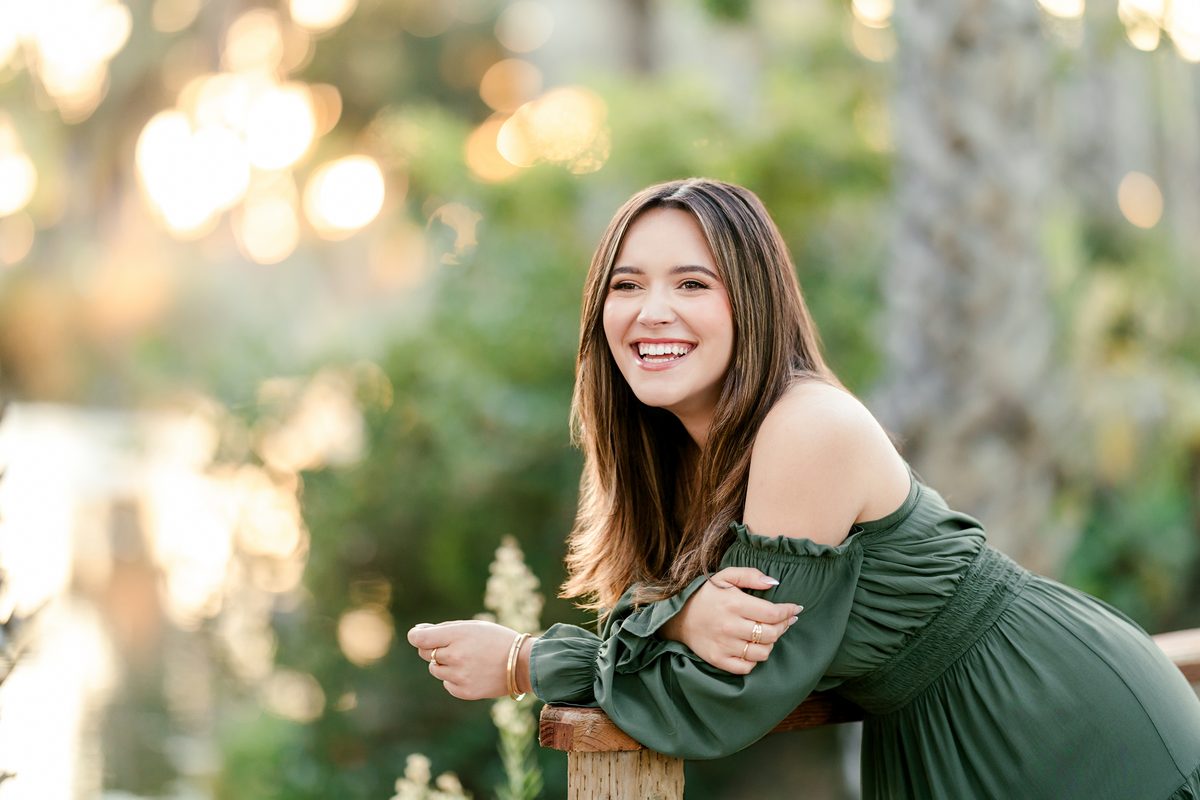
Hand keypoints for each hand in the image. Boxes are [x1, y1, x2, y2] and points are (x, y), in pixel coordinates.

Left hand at [406, 620, 525, 699]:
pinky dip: (454, 679)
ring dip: (445, 664)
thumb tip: (416, 633)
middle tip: (455, 646)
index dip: (416, 635)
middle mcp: (455, 656)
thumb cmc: (496, 640)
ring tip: (468, 660)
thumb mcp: (472, 627)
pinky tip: (472, 672)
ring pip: (435, 669)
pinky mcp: (464, 692)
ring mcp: (459, 676)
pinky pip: (447, 684)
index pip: (420, 638)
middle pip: (426, 653)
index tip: (420, 635)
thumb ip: (443, 629)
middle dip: (434, 648)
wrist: (523, 664)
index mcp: (457, 635)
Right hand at [659, 567, 801, 674]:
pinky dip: (754, 659)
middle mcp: (730, 626)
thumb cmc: (705, 595)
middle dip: (783, 626)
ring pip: (763, 652)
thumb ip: (750, 575)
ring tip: (767, 634)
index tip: (795, 609)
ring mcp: (724, 645)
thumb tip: (774, 582)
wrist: (677, 616)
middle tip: (785, 621)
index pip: (772, 613)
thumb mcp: (724, 576)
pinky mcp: (718, 660)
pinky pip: (747, 667)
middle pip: (771, 634)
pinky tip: (752, 647)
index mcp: (733, 603)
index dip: (788, 612)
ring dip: (770, 643)